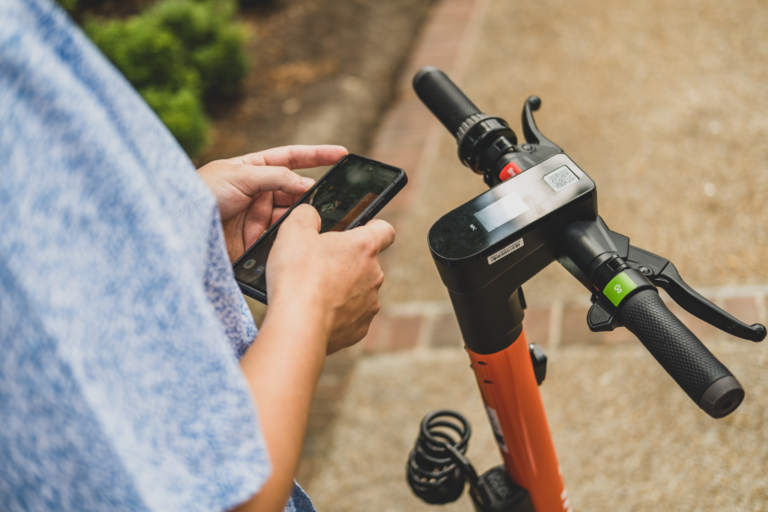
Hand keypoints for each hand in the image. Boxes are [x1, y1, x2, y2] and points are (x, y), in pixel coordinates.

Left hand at [197, 145, 347, 261]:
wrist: (177, 229)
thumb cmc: (201, 193)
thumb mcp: (239, 175)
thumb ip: (275, 177)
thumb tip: (306, 184)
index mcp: (253, 169)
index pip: (292, 158)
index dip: (317, 155)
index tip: (342, 154)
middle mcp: (258, 193)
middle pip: (296, 191)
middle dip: (315, 193)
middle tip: (337, 198)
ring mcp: (258, 218)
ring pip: (292, 217)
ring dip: (305, 219)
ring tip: (321, 222)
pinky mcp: (256, 243)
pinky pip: (282, 239)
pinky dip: (294, 240)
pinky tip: (304, 240)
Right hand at [265, 205, 395, 353]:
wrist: (298, 326)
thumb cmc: (298, 277)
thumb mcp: (294, 231)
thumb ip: (307, 215)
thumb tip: (310, 215)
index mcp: (364, 247)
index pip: (385, 230)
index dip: (372, 227)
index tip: (356, 231)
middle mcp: (375, 275)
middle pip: (365, 263)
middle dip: (345, 262)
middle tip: (317, 265)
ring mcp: (369, 305)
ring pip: (358, 291)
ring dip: (341, 289)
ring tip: (312, 291)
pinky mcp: (359, 329)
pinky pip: (350, 316)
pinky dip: (336, 314)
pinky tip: (315, 312)